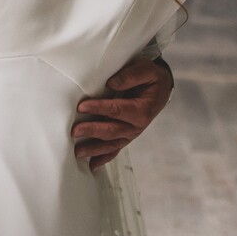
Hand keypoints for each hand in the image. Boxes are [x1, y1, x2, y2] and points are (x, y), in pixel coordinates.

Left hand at [73, 56, 174, 171]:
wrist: (161, 88)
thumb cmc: (152, 79)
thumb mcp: (147, 70)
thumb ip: (131, 75)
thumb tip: (112, 83)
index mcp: (142, 110)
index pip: (117, 110)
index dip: (99, 108)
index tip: (81, 106)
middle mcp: (137, 126)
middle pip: (112, 131)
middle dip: (92, 131)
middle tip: (74, 131)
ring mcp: (131, 133)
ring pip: (112, 144)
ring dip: (94, 150)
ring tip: (78, 153)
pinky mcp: (126, 136)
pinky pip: (115, 149)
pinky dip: (104, 158)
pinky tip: (92, 165)